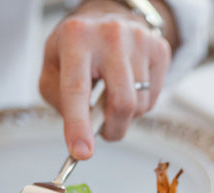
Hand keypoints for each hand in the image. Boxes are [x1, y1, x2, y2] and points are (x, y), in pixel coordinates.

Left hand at [40, 0, 171, 159]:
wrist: (108, 18)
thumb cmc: (76, 50)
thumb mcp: (53, 69)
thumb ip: (61, 103)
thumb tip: (83, 136)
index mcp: (76, 38)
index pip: (77, 89)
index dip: (79, 125)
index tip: (81, 152)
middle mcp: (110, 34)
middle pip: (120, 102)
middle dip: (112, 129)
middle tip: (104, 133)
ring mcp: (139, 40)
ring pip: (139, 104)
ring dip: (125, 115)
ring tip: (113, 97)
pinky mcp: (159, 48)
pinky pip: (154, 98)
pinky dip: (140, 104)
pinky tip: (129, 87)